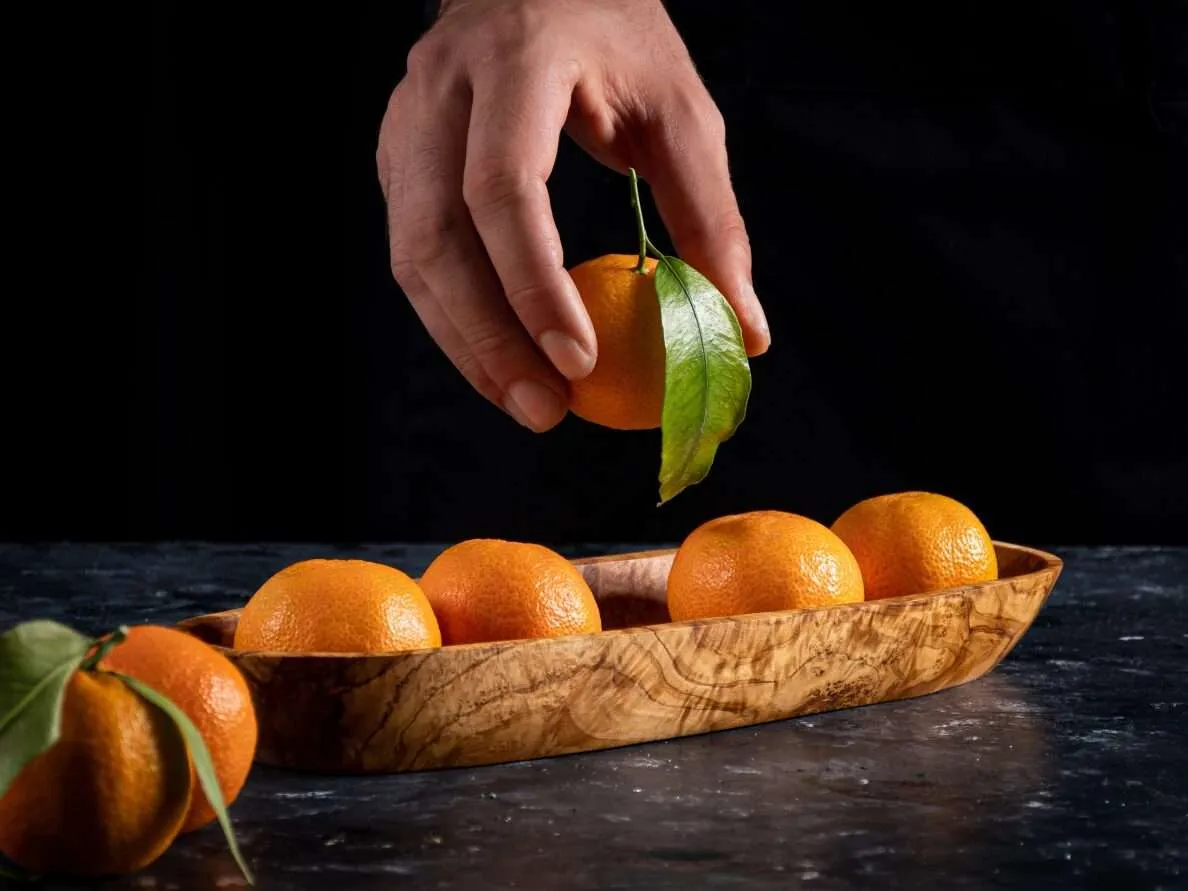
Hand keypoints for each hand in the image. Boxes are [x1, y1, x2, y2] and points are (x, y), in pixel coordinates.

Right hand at [377, 0, 769, 431]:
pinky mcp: (396, 155)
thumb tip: (747, 332)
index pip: (503, 186)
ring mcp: (405, 121)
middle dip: (487, 340)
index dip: (533, 284)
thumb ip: (712, 219)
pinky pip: (411, 253)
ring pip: (410, 255)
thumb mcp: (683, 115)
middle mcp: (441, 87)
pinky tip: (498, 359)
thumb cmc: (620, 44)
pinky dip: (453, 317)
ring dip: (464, 343)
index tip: (582, 362)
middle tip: (546, 411)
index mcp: (517, 60)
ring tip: (526, 403)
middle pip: (438, 235)